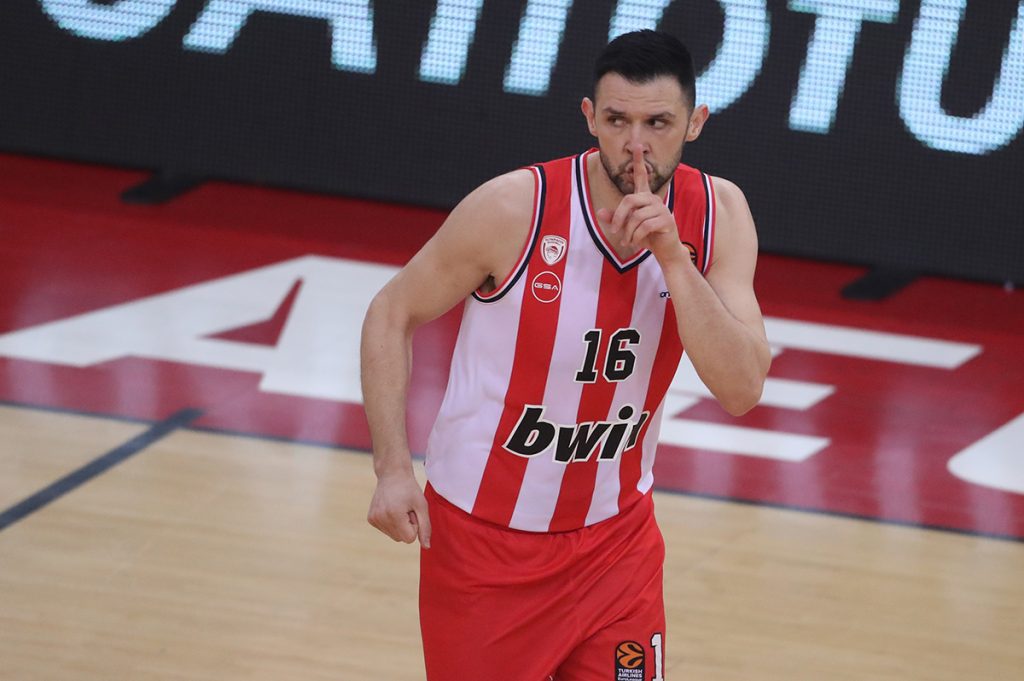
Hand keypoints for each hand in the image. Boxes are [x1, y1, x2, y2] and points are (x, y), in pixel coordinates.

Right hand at [367, 468, 430, 547]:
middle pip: (401, 539)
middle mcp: (381, 518)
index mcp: (394, 515)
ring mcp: (373, 519)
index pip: (409, 538)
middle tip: (406, 508)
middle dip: (407, 526)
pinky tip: (391, 508)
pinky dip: (391, 523)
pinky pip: (386, 530)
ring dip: (399, 525)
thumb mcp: (422, 506)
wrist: (392, 474)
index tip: (412, 511)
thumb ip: (425, 527)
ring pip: (393, 536)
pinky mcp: (370, 519)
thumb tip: (426, 547)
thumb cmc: (410, 489)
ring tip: (399, 507)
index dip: (415, 526)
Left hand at [596, 147, 686, 264]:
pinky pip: (645, 226)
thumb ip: (615, 219)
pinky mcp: (667, 221)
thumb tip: (600, 211)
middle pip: (629, 200)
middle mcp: (653, 200)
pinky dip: (637, 237)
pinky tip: (637, 242)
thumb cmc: (647, 237)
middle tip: (614, 231)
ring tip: (627, 241)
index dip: (638, 162)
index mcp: (645, 198)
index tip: (637, 146)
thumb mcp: (627, 228)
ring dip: (628, 232)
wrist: (665, 251)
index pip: (641, 176)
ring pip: (636, 217)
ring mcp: (662, 209)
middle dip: (619, 217)